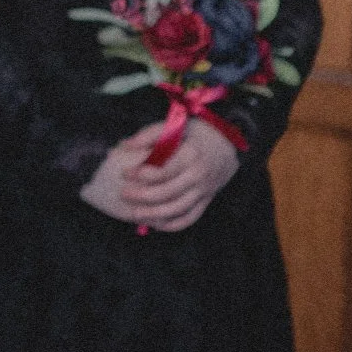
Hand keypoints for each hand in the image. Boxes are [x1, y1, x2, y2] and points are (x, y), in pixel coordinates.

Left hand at [80, 118, 240, 232]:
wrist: (226, 144)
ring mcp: (204, 191)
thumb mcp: (174, 126)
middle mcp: (198, 175)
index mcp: (191, 155)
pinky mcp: (206, 201)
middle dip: (143, 196)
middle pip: (168, 192)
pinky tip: (154, 223)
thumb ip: (149, 135)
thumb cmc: (195, 134)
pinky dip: (171, 225)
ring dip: (154, 215)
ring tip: (134, 214)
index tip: (124, 173)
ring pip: (177, 209)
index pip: (164, 170)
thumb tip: (124, 145)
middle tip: (124, 194)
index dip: (141, 174)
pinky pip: (189, 218)